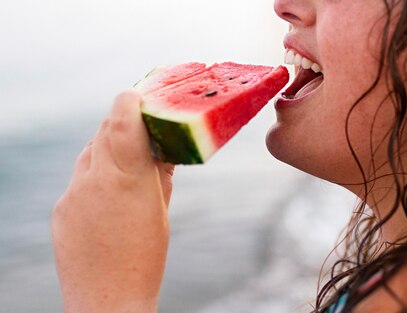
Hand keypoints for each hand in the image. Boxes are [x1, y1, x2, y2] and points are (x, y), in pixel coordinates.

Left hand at [51, 90, 174, 312]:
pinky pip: (79, 179)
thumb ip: (159, 176)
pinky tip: (111, 195)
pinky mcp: (61, 210)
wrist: (107, 302)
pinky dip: (96, 175)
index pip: (121, 119)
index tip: (142, 94)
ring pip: (90, 153)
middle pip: (103, 131)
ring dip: (109, 148)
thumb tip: (163, 150)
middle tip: (143, 123)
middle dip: (123, 123)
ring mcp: (72, 195)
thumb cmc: (144, 261)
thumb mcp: (161, 214)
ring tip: (131, 161)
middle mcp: (93, 180)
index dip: (130, 101)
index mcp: (126, 179)